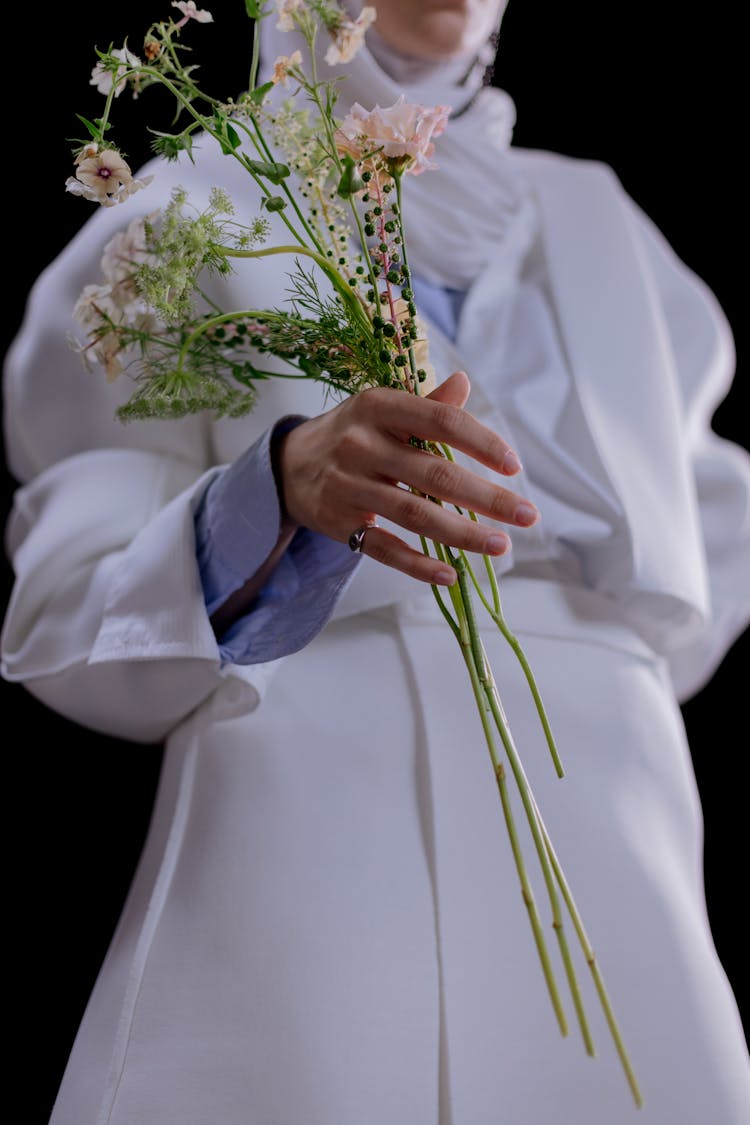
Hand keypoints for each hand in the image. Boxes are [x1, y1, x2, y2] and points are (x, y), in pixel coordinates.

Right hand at [275, 370, 538, 585]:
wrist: (287, 466)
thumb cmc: (351, 433)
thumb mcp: (381, 410)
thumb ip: (426, 405)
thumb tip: (465, 383)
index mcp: (378, 406)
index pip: (441, 421)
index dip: (482, 443)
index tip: (514, 467)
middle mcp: (360, 444)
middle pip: (435, 474)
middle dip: (487, 498)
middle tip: (527, 515)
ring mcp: (348, 486)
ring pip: (414, 514)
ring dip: (463, 534)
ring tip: (501, 546)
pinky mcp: (339, 524)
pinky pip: (384, 549)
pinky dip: (418, 565)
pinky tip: (450, 575)